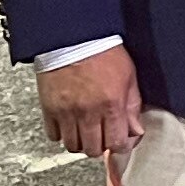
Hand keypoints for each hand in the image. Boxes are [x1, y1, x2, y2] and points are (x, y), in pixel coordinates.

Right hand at [37, 47, 146, 162]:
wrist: (73, 35)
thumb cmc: (102, 50)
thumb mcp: (129, 76)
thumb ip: (133, 106)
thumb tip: (136, 130)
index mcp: (111, 104)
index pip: (117, 143)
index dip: (120, 146)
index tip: (120, 142)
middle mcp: (88, 112)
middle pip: (94, 150)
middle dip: (100, 146)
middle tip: (101, 136)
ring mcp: (66, 112)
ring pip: (73, 146)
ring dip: (81, 142)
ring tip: (85, 131)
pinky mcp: (49, 108)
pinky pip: (53, 135)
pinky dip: (61, 134)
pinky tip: (68, 124)